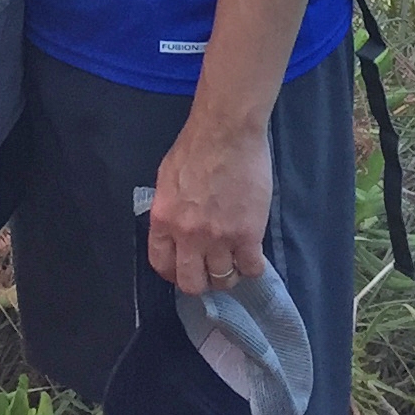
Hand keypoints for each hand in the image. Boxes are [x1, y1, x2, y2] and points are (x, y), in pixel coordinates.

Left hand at [147, 108, 270, 297]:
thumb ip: (169, 211)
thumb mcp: (167, 180)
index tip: (186, 268)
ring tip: (234, 260)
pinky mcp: (247, 234)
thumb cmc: (196, 147)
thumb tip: (175, 232)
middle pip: (191, 283)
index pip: (161, 265)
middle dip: (202, 281)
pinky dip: (252, 267)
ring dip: (229, 273)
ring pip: (223, 280)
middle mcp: (187, 235)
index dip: (174, 273)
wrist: (226, 131)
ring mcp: (218, 237)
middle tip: (211, 270)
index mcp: (163, 220)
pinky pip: (251, 268)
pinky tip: (252, 256)